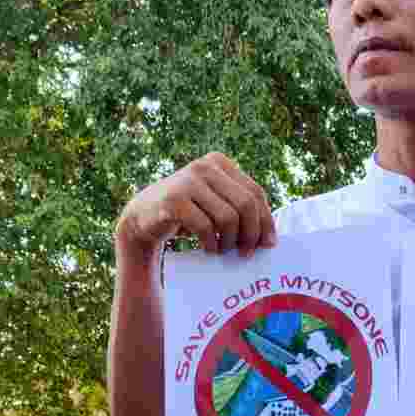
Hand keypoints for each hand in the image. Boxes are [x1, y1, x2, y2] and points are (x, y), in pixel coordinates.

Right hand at [115, 153, 276, 258]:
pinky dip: (210, 243)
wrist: (144, 216)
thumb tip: (270, 238)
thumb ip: (240, 210)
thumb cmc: (188, 213)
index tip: (268, 244)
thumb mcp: (216, 203)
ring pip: (228, 217)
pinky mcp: (174, 200)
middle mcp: (205, 166)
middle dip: (250, 233)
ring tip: (223, 250)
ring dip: (229, 241)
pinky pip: (205, 227)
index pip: (255, 193)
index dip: (265, 221)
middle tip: (246, 253)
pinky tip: (208, 249)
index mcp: (220, 163)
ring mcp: (188, 181)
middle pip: (245, 204)